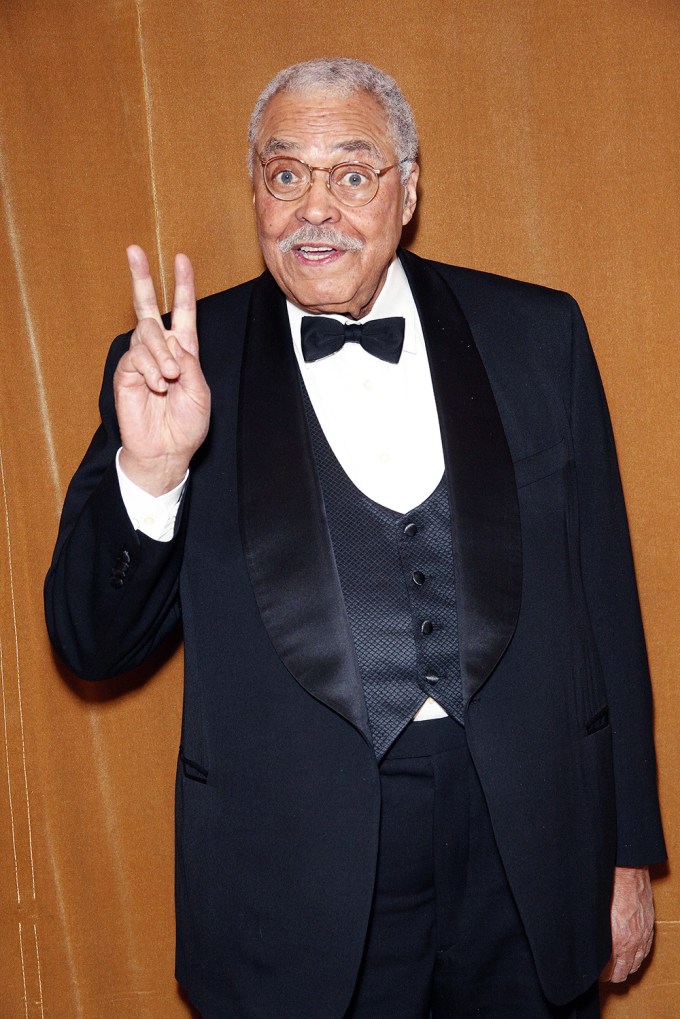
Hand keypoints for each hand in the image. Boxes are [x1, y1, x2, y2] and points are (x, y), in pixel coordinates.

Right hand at [114, 245, 210, 494]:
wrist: (167, 451)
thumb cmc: (187, 426)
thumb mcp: (200, 392)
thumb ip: (189, 365)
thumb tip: (171, 342)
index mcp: (184, 352)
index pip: (184, 312)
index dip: (183, 285)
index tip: (181, 259)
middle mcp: (161, 351)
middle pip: (149, 308)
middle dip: (142, 277)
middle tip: (134, 250)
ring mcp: (141, 361)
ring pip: (147, 335)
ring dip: (161, 355)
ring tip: (168, 380)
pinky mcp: (126, 374)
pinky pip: (136, 357)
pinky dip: (149, 369)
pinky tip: (156, 386)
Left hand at [600, 866, 653, 982]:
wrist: (627, 871)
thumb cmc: (607, 887)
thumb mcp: (594, 913)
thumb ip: (591, 932)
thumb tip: (581, 944)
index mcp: (616, 940)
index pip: (609, 972)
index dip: (599, 975)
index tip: (592, 972)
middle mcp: (632, 942)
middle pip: (622, 972)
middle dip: (611, 974)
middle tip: (600, 970)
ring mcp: (642, 936)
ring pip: (635, 965)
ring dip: (624, 967)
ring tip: (612, 963)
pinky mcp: (648, 928)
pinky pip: (645, 952)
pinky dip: (636, 957)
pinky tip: (627, 953)